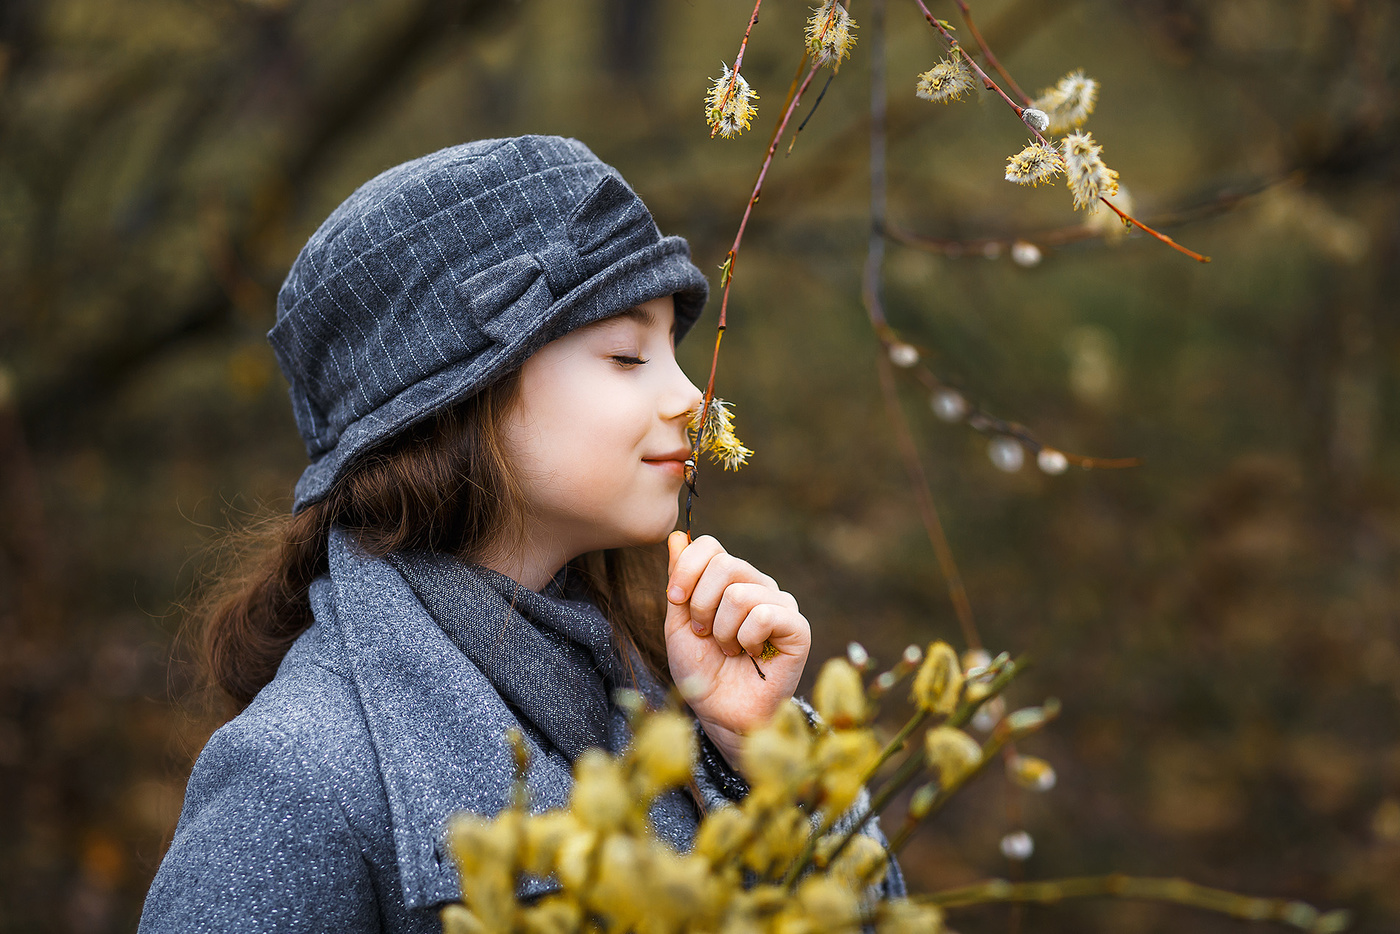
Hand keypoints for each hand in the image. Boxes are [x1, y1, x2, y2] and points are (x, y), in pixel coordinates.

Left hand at [664, 531, 811, 770]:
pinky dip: (746, 638)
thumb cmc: (701, 670)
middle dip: (701, 603)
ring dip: (722, 630)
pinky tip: (750, 655)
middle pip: (725, 564)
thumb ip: (680, 581)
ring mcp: (781, 605)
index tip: (674, 600)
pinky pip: (764, 614)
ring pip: (741, 593)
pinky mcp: (797, 629)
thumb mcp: (678, 623)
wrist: (720, 713)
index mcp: (730, 580)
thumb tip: (678, 536)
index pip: (710, 546)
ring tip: (728, 649)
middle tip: (704, 633)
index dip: (686, 570)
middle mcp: (759, 585)